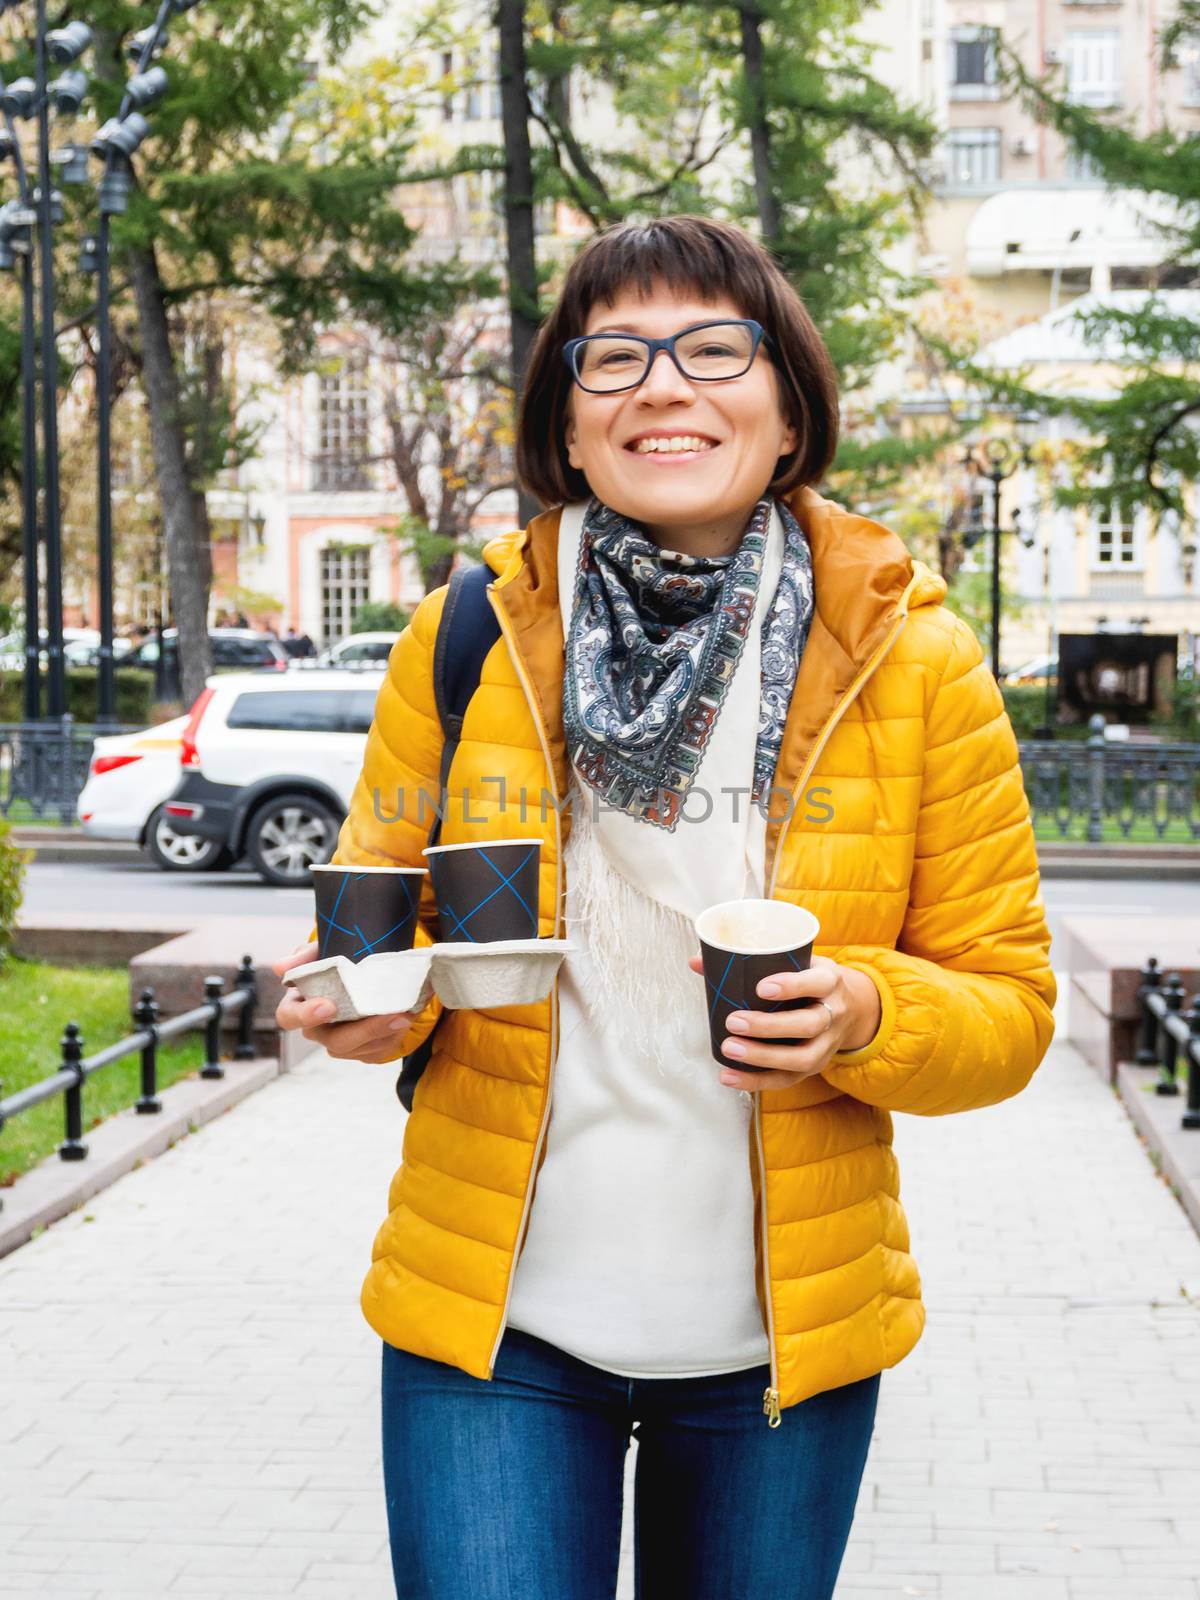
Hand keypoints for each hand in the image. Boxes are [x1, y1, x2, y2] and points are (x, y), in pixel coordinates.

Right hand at [273, 943, 413, 1064]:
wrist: (368, 970)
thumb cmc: (337, 961)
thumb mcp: (322, 951)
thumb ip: (304, 956)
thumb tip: (280, 967)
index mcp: (298, 1005)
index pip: (289, 1017)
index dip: (306, 1015)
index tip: (329, 1005)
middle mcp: (317, 1029)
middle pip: (334, 1041)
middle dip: (364, 1030)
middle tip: (390, 1015)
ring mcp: (340, 1043)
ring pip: (360, 1049)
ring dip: (385, 1033)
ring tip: (406, 1014)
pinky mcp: (363, 1051)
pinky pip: (378, 1051)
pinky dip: (395, 1035)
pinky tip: (407, 1017)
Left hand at [686, 953, 881, 1092]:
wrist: (853, 1007)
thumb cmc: (810, 979)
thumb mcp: (796, 961)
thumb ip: (751, 959)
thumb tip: (697, 960)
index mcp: (830, 981)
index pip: (817, 983)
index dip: (792, 986)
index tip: (762, 987)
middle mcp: (834, 1014)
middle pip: (808, 1025)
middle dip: (769, 1026)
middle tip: (733, 1022)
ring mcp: (827, 1044)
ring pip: (802, 1058)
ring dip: (763, 1057)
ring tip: (729, 1049)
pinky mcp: (816, 1066)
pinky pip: (789, 1079)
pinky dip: (757, 1081)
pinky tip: (729, 1076)